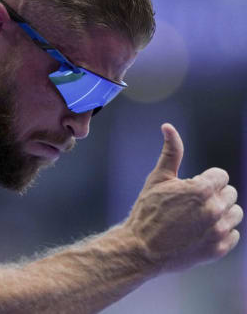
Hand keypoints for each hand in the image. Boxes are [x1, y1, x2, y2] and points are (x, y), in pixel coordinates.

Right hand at [124, 123, 242, 272]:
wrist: (141, 249)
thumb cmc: (147, 211)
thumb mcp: (157, 178)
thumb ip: (171, 152)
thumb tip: (168, 126)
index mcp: (202, 189)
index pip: (221, 176)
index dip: (204, 180)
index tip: (188, 190)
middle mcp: (215, 209)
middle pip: (230, 193)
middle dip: (213, 196)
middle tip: (189, 206)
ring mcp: (219, 231)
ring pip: (235, 213)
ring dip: (220, 214)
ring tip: (196, 220)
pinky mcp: (219, 249)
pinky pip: (233, 234)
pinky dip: (220, 233)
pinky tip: (200, 233)